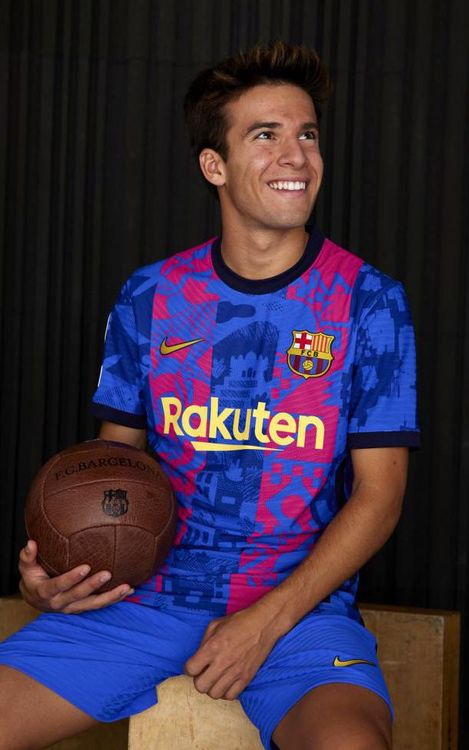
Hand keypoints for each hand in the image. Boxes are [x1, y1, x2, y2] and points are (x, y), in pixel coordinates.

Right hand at [18, 540, 133, 613]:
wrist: (36, 599)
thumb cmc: (32, 578)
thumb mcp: (26, 568)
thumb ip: (27, 556)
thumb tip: (31, 542)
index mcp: (46, 593)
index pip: (58, 586)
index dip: (71, 578)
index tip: (85, 567)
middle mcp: (60, 603)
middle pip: (78, 597)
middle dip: (93, 586)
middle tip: (107, 573)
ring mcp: (73, 607)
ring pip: (93, 605)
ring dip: (110, 597)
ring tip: (126, 588)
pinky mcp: (82, 608)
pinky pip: (100, 605)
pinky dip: (115, 599)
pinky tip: (130, 590)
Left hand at [184, 605, 279, 700]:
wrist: (263, 624)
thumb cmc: (239, 622)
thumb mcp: (215, 624)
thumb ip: (204, 642)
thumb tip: (198, 658)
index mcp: (213, 647)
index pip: (191, 669)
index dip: (189, 668)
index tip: (194, 665)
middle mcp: (222, 662)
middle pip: (200, 686)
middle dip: (199, 680)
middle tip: (204, 672)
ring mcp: (236, 672)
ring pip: (215, 694)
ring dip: (212, 687)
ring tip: (216, 678)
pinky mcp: (246, 678)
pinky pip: (231, 696)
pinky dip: (226, 692)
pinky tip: (226, 682)